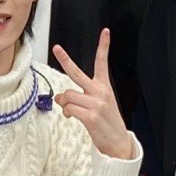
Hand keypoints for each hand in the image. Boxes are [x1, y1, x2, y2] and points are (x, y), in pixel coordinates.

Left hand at [50, 31, 137, 160]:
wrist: (118, 143)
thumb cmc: (107, 123)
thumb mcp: (99, 105)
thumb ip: (80, 97)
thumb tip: (61, 97)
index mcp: (104, 87)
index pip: (102, 63)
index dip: (104, 46)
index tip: (105, 32)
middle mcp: (100, 92)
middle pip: (77, 73)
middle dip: (65, 60)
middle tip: (57, 48)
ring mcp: (96, 104)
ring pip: (68, 95)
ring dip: (64, 103)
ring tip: (69, 109)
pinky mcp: (91, 116)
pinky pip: (69, 109)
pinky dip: (67, 113)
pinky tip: (71, 117)